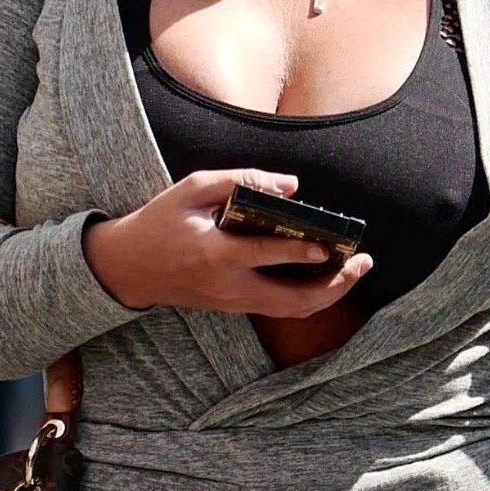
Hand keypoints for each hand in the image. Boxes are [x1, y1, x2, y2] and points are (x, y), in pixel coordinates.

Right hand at [82, 169, 368, 317]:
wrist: (128, 267)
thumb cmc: (159, 223)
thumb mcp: (192, 188)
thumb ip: (242, 180)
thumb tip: (292, 186)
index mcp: (215, 255)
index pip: (267, 256)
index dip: (303, 253)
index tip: (331, 245)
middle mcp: (229, 286)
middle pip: (293, 300)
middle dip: (334, 286)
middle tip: (361, 262)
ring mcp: (232, 302)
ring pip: (291, 310)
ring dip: (328, 295)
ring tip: (354, 270)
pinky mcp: (234, 307)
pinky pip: (280, 308)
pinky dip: (309, 297)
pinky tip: (327, 277)